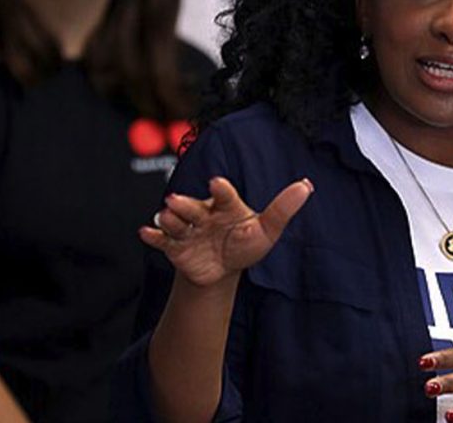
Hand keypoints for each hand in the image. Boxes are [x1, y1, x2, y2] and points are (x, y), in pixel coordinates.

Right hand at [140, 176, 312, 286]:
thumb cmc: (246, 243)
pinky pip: (161, 239)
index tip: (216, 183)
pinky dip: (153, 236)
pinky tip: (145, 232)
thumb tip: (307, 186)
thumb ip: (283, 209)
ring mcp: (188, 229)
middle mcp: (205, 213)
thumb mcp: (267, 229)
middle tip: (176, 200)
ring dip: (169, 219)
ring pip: (175, 221)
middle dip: (185, 204)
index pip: (224, 195)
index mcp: (227, 205)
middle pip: (193, 206)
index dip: (221, 189)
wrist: (224, 270)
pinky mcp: (175, 246)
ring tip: (167, 217)